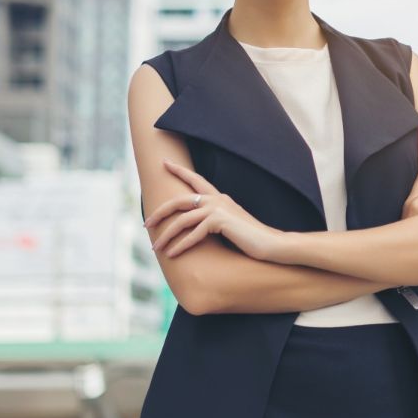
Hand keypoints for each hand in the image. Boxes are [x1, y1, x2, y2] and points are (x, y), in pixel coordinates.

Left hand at [147, 160, 284, 260]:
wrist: (271, 244)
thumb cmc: (252, 238)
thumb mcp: (231, 225)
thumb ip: (215, 221)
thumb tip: (198, 227)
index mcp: (220, 198)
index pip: (196, 180)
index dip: (179, 170)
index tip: (164, 162)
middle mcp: (217, 200)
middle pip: (180, 200)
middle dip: (160, 212)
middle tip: (147, 224)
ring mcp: (218, 209)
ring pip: (182, 220)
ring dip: (166, 236)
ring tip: (156, 248)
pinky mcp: (220, 222)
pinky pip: (193, 234)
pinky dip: (181, 245)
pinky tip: (173, 254)